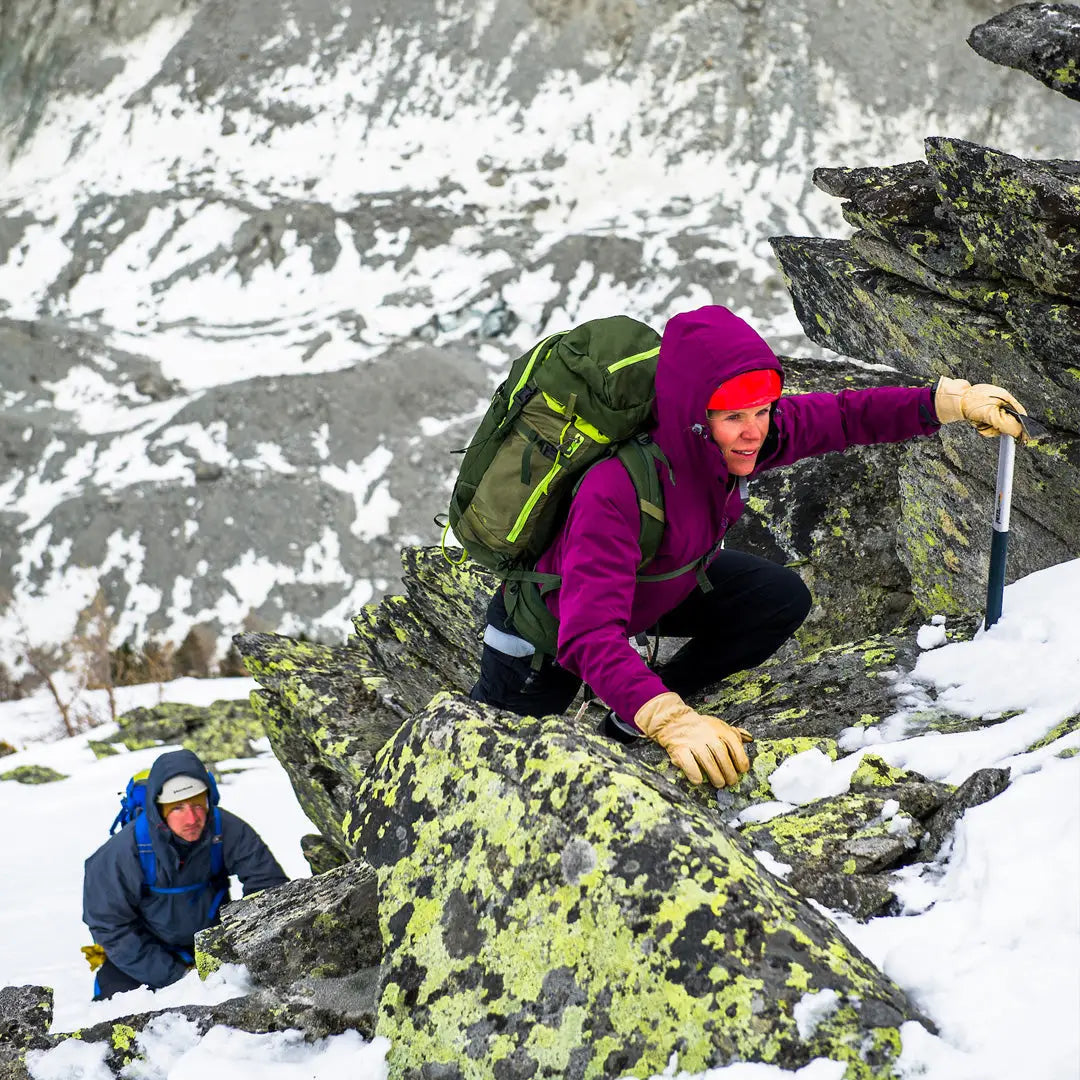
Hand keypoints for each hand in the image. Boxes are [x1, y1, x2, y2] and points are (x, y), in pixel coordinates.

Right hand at [633, 691, 751, 786]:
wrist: (675, 722)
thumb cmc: (702, 728)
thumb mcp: (719, 726)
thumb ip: (735, 733)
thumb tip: (750, 739)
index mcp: (720, 729)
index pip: (735, 746)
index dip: (741, 761)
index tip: (742, 771)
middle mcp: (707, 735)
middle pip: (722, 756)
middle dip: (729, 772)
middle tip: (731, 782)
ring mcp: (693, 742)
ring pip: (708, 762)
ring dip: (715, 776)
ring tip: (719, 784)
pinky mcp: (680, 749)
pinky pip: (689, 764)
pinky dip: (695, 774)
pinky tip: (699, 780)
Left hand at [934, 377, 1026, 439]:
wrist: (951, 401)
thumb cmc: (971, 403)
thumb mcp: (992, 415)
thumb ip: (1007, 425)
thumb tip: (1020, 433)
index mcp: (1006, 398)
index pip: (1021, 416)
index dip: (1020, 428)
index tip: (1020, 439)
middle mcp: (1000, 402)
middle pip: (1007, 422)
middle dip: (997, 428)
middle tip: (988, 426)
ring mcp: (990, 406)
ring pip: (995, 425)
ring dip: (987, 427)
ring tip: (978, 422)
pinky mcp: (981, 411)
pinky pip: (985, 423)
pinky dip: (980, 425)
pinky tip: (974, 421)